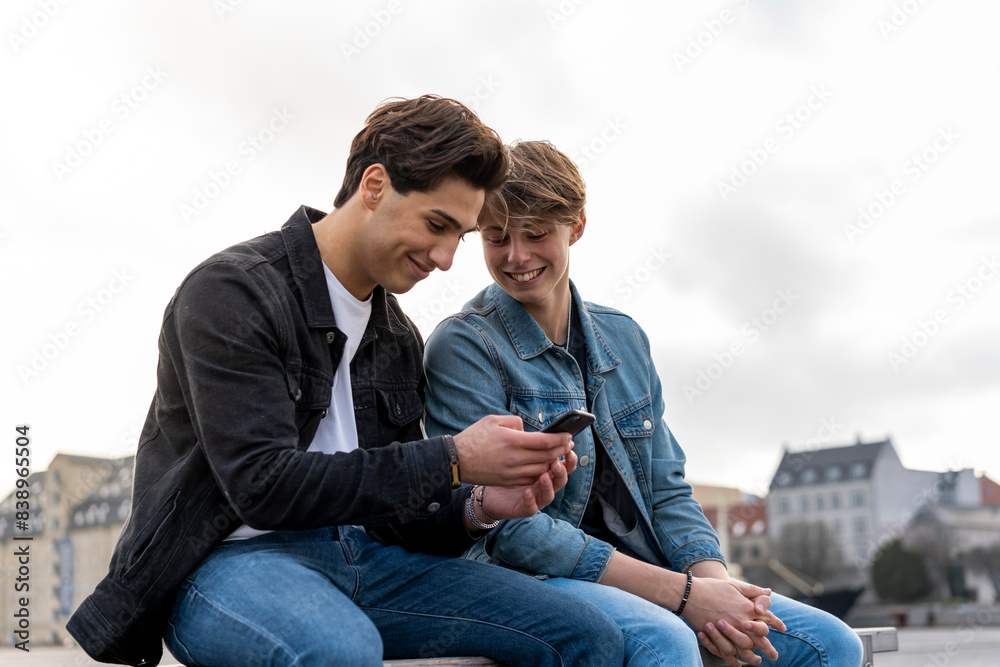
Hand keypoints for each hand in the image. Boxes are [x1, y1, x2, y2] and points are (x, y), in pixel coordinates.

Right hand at [453, 414, 573, 486]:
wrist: (456, 460)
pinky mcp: (508, 481)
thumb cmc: (474, 437)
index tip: (568, 435)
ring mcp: (512, 472)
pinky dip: (541, 473)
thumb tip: (528, 430)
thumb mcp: (493, 420)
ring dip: (554, 462)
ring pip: (541, 469)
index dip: (560, 438)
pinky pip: (531, 478)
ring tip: (560, 454)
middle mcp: (514, 458)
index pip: (545, 441)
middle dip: (561, 450)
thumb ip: (515, 423)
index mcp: (512, 440)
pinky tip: (545, 466)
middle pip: (547, 456)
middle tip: (569, 443)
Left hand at [479, 450, 577, 518]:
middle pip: (561, 480)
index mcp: (546, 471)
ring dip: (549, 485)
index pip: (564, 464)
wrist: (490, 492)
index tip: (569, 446)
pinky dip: (531, 500)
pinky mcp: (523, 509)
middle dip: (562, 471)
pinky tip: (527, 491)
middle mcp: (544, 486)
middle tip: (557, 462)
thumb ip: (525, 443)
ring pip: (549, 495)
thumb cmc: (505, 470)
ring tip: (544, 476)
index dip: (568, 457)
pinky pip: (531, 508)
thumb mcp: (517, 454)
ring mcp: (536, 498)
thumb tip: (529, 428)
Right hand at [684, 578, 782, 665]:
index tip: (782, 628)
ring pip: (746, 649)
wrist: (688, 594)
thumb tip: (768, 592)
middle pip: (760, 638)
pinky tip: (738, 663)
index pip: (767, 617)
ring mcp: (729, 630)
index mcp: (746, 606)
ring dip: (753, 657)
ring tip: (757, 661)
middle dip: (769, 648)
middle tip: (774, 656)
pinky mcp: (717, 637)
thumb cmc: (711, 587)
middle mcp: (740, 620)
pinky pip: (729, 653)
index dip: (776, 623)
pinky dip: (734, 660)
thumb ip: (751, 590)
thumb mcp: (733, 585)